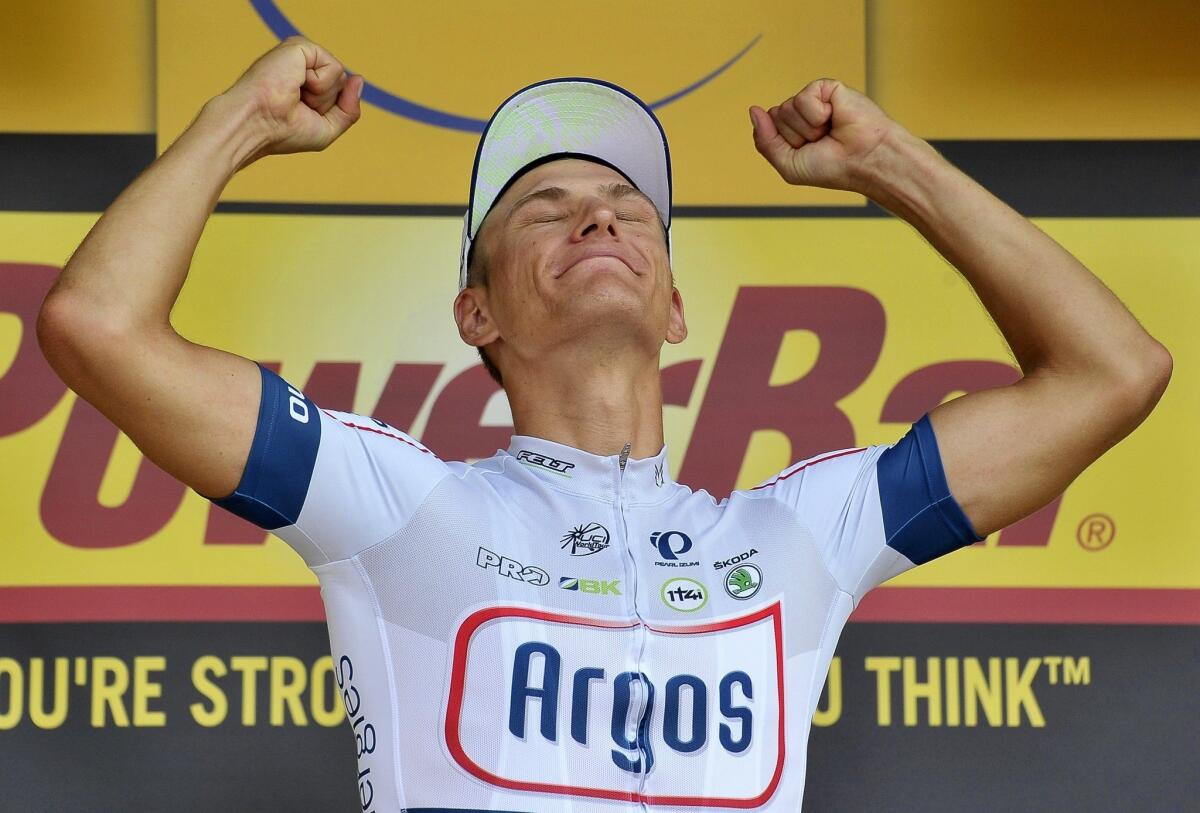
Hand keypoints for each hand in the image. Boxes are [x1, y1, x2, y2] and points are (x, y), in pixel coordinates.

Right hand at [220, 35, 364, 162]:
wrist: (257, 123)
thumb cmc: (283, 131)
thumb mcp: (327, 128)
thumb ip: (349, 109)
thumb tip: (358, 79)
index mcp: (304, 84)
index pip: (339, 92)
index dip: (330, 110)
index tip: (301, 117)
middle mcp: (303, 68)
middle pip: (342, 84)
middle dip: (327, 103)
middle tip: (297, 106)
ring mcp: (300, 56)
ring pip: (340, 76)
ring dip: (322, 95)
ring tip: (294, 95)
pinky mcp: (300, 47)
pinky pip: (334, 68)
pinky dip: (319, 83)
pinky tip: (295, 83)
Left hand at [749, 79, 899, 193]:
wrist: (865, 160)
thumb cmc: (832, 167)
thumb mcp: (788, 164)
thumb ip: (765, 141)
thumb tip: (753, 110)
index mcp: (791, 132)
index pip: (766, 128)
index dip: (784, 144)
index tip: (808, 152)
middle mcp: (801, 114)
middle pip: (775, 116)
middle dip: (796, 135)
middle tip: (822, 142)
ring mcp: (814, 100)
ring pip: (787, 107)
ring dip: (808, 127)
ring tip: (830, 131)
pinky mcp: (827, 88)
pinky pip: (803, 97)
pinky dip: (817, 114)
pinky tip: (835, 117)